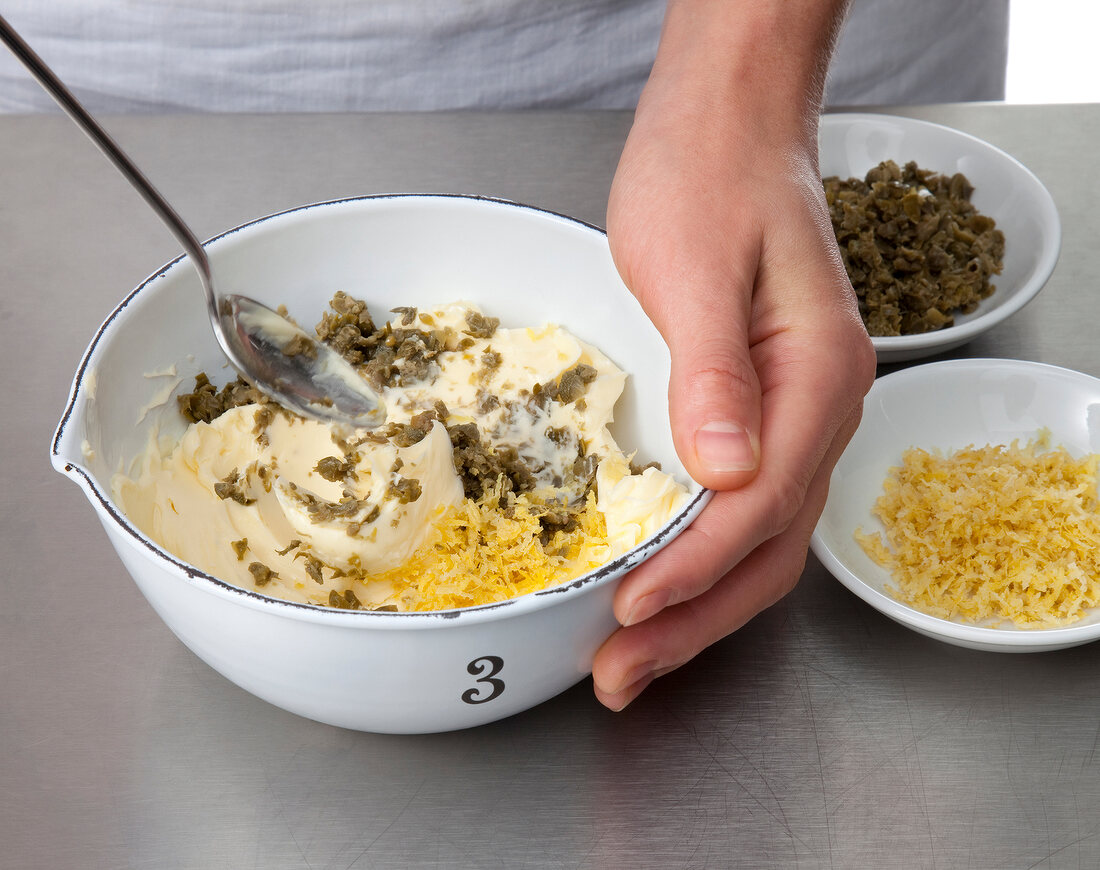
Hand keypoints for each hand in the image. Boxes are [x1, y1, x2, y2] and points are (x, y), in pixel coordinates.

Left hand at [591, 0, 874, 709]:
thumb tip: (724, 473)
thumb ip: (714, 372)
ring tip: (630, 661)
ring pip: (758, 542)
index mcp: (817, 376)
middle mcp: (819, 409)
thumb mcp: (697, 264)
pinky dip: (698, 562)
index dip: (695, 566)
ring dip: (696, 608)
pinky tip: (656, 591)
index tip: (632, 611)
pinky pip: (739, 511)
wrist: (726, 130)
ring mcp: (793, 417)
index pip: (760, 502)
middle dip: (693, 619)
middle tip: (620, 675)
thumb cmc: (710, 176)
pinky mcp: (755, 414)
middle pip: (767, 546)